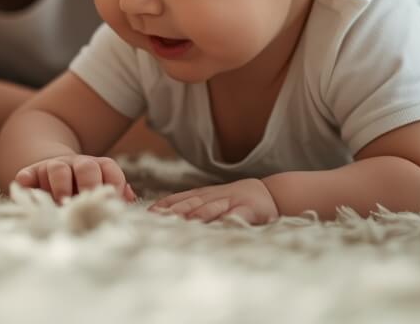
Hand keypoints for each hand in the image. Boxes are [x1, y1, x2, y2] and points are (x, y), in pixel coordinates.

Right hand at [13, 155, 136, 204]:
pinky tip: (24, 187)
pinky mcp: (31, 174)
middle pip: (86, 166)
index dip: (114, 185)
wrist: (52, 170)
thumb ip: (116, 194)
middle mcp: (77, 164)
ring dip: (60, 185)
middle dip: (88, 183)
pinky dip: (25, 181)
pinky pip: (27, 174)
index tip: (114, 202)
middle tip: (87, 202)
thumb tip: (130, 200)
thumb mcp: (101, 189)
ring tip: (61, 203)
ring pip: (58, 168)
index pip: (110, 170)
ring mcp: (53, 167)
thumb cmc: (83, 189)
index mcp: (98, 167)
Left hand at [150, 178, 278, 224]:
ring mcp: (231, 202)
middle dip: (173, 210)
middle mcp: (215, 197)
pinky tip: (216, 225)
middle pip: (190, 202)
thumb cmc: (238, 200)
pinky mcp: (248, 210)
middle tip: (155, 217)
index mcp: (206, 195)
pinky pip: (234, 215)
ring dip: (193, 215)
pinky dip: (224, 219)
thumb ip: (195, 206)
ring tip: (178, 222)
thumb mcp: (215, 200)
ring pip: (209, 208)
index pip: (181, 198)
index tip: (149, 212)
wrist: (270, 193)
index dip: (165, 204)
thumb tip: (169, 217)